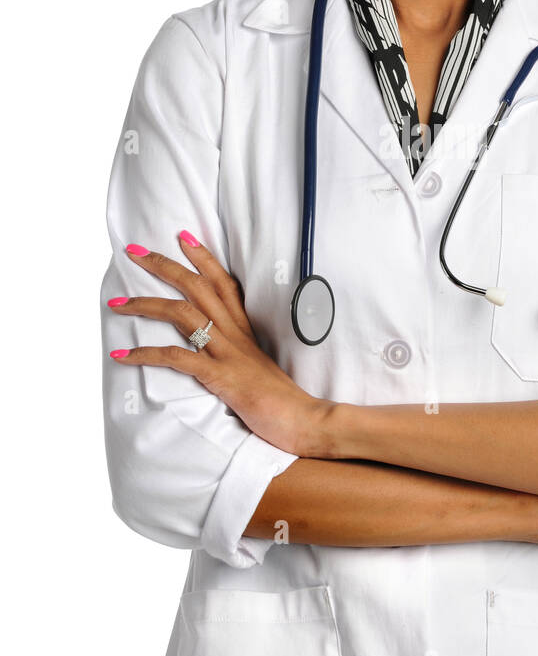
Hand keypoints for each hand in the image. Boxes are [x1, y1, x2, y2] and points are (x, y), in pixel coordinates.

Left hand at [107, 232, 326, 454]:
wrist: (303, 419)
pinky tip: (123, 356)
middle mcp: (235, 334)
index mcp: (245, 329)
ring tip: (116, 304)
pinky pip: (177, 358)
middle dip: (162, 265)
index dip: (202, 257)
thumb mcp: (256, 366)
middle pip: (196, 287)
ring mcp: (228, 353)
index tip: (182, 236)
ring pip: (182, 314)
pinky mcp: (220, 376)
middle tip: (134, 252)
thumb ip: (237, 353)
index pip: (223, 282)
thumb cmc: (280, 398)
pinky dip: (146, 355)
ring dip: (145, 304)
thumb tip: (215, 351)